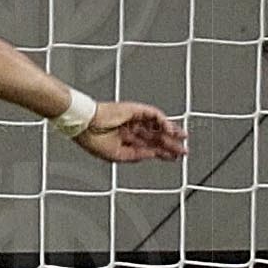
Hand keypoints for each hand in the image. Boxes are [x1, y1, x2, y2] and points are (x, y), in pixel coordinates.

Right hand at [73, 101, 188, 163]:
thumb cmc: (91, 138)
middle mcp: (130, 128)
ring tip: (183, 139)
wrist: (84, 123)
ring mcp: (134, 119)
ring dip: (171, 133)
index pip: (147, 147)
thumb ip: (137, 156)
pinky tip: (171, 130)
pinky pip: (155, 116)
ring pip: (157, 126)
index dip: (161, 153)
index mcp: (123, 140)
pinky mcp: (136, 110)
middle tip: (182, 150)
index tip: (172, 158)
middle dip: (170, 144)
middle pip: (155, 137)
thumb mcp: (117, 155)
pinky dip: (164, 122)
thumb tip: (153, 155)